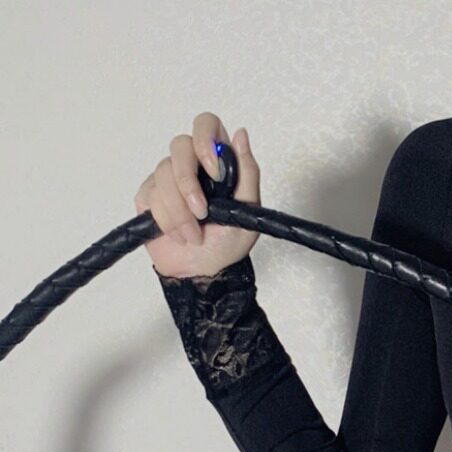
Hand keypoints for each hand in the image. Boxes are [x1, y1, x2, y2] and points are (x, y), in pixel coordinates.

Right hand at [136, 112, 261, 279]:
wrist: (204, 272)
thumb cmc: (228, 243)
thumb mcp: (249, 212)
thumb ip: (248, 173)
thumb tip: (241, 135)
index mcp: (216, 162)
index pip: (206, 124)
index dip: (205, 139)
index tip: (214, 170)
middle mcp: (190, 164)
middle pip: (179, 145)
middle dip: (188, 183)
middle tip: (202, 212)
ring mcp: (166, 178)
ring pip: (164, 175)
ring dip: (181, 212)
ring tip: (195, 236)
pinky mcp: (148, 195)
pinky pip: (150, 197)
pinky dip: (167, 221)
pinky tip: (179, 235)